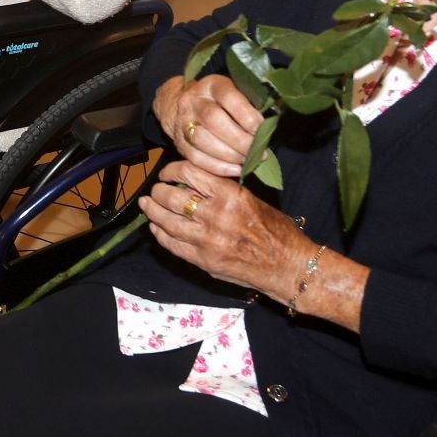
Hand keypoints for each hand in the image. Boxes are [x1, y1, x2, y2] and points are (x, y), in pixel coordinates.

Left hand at [138, 161, 313, 301]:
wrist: (288, 266)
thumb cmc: (276, 231)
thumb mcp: (253, 199)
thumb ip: (223, 191)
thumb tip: (193, 181)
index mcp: (231, 195)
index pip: (189, 173)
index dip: (172, 170)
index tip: (168, 172)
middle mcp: (216, 216)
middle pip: (172, 197)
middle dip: (159, 191)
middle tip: (156, 189)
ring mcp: (208, 241)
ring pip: (167, 221)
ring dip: (153, 211)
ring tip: (148, 204)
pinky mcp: (204, 261)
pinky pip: (172, 245)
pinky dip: (160, 234)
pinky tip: (157, 228)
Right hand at [154, 72, 263, 177]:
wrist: (180, 104)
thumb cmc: (219, 101)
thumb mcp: (234, 92)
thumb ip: (251, 104)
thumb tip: (271, 125)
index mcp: (211, 85)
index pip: (229, 97)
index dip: (247, 115)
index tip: (261, 129)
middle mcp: (193, 101)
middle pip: (214, 120)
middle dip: (240, 140)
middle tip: (258, 152)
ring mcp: (182, 122)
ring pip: (202, 141)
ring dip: (230, 155)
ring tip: (248, 161)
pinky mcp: (179, 142)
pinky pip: (197, 158)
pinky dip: (218, 167)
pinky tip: (236, 169)